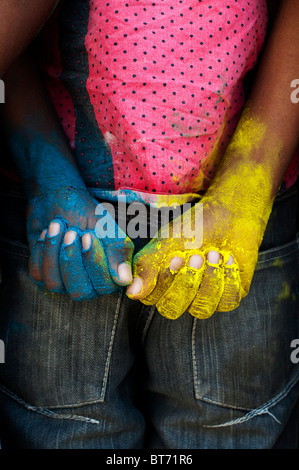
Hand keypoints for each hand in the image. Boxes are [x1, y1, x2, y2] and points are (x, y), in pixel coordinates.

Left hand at [27, 187, 133, 299]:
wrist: (57, 199)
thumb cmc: (87, 213)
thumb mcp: (107, 228)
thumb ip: (118, 252)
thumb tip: (125, 280)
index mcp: (110, 274)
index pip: (105, 286)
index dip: (95, 263)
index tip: (89, 234)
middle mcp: (89, 284)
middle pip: (79, 292)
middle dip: (71, 260)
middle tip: (71, 231)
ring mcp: (64, 283)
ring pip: (55, 284)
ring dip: (53, 251)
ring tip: (56, 225)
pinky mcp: (43, 275)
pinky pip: (38, 274)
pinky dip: (42, 249)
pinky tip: (46, 233)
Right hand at [126, 190, 270, 318]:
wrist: (228, 214)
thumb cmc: (193, 226)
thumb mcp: (166, 241)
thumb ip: (147, 266)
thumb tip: (132, 293)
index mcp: (158, 282)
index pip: (151, 298)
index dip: (165, 280)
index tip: (176, 255)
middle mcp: (178, 295)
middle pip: (173, 309)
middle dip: (186, 282)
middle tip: (196, 254)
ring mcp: (203, 299)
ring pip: (201, 310)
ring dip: (209, 279)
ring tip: (214, 253)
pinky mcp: (228, 297)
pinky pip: (227, 302)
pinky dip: (228, 278)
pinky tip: (228, 258)